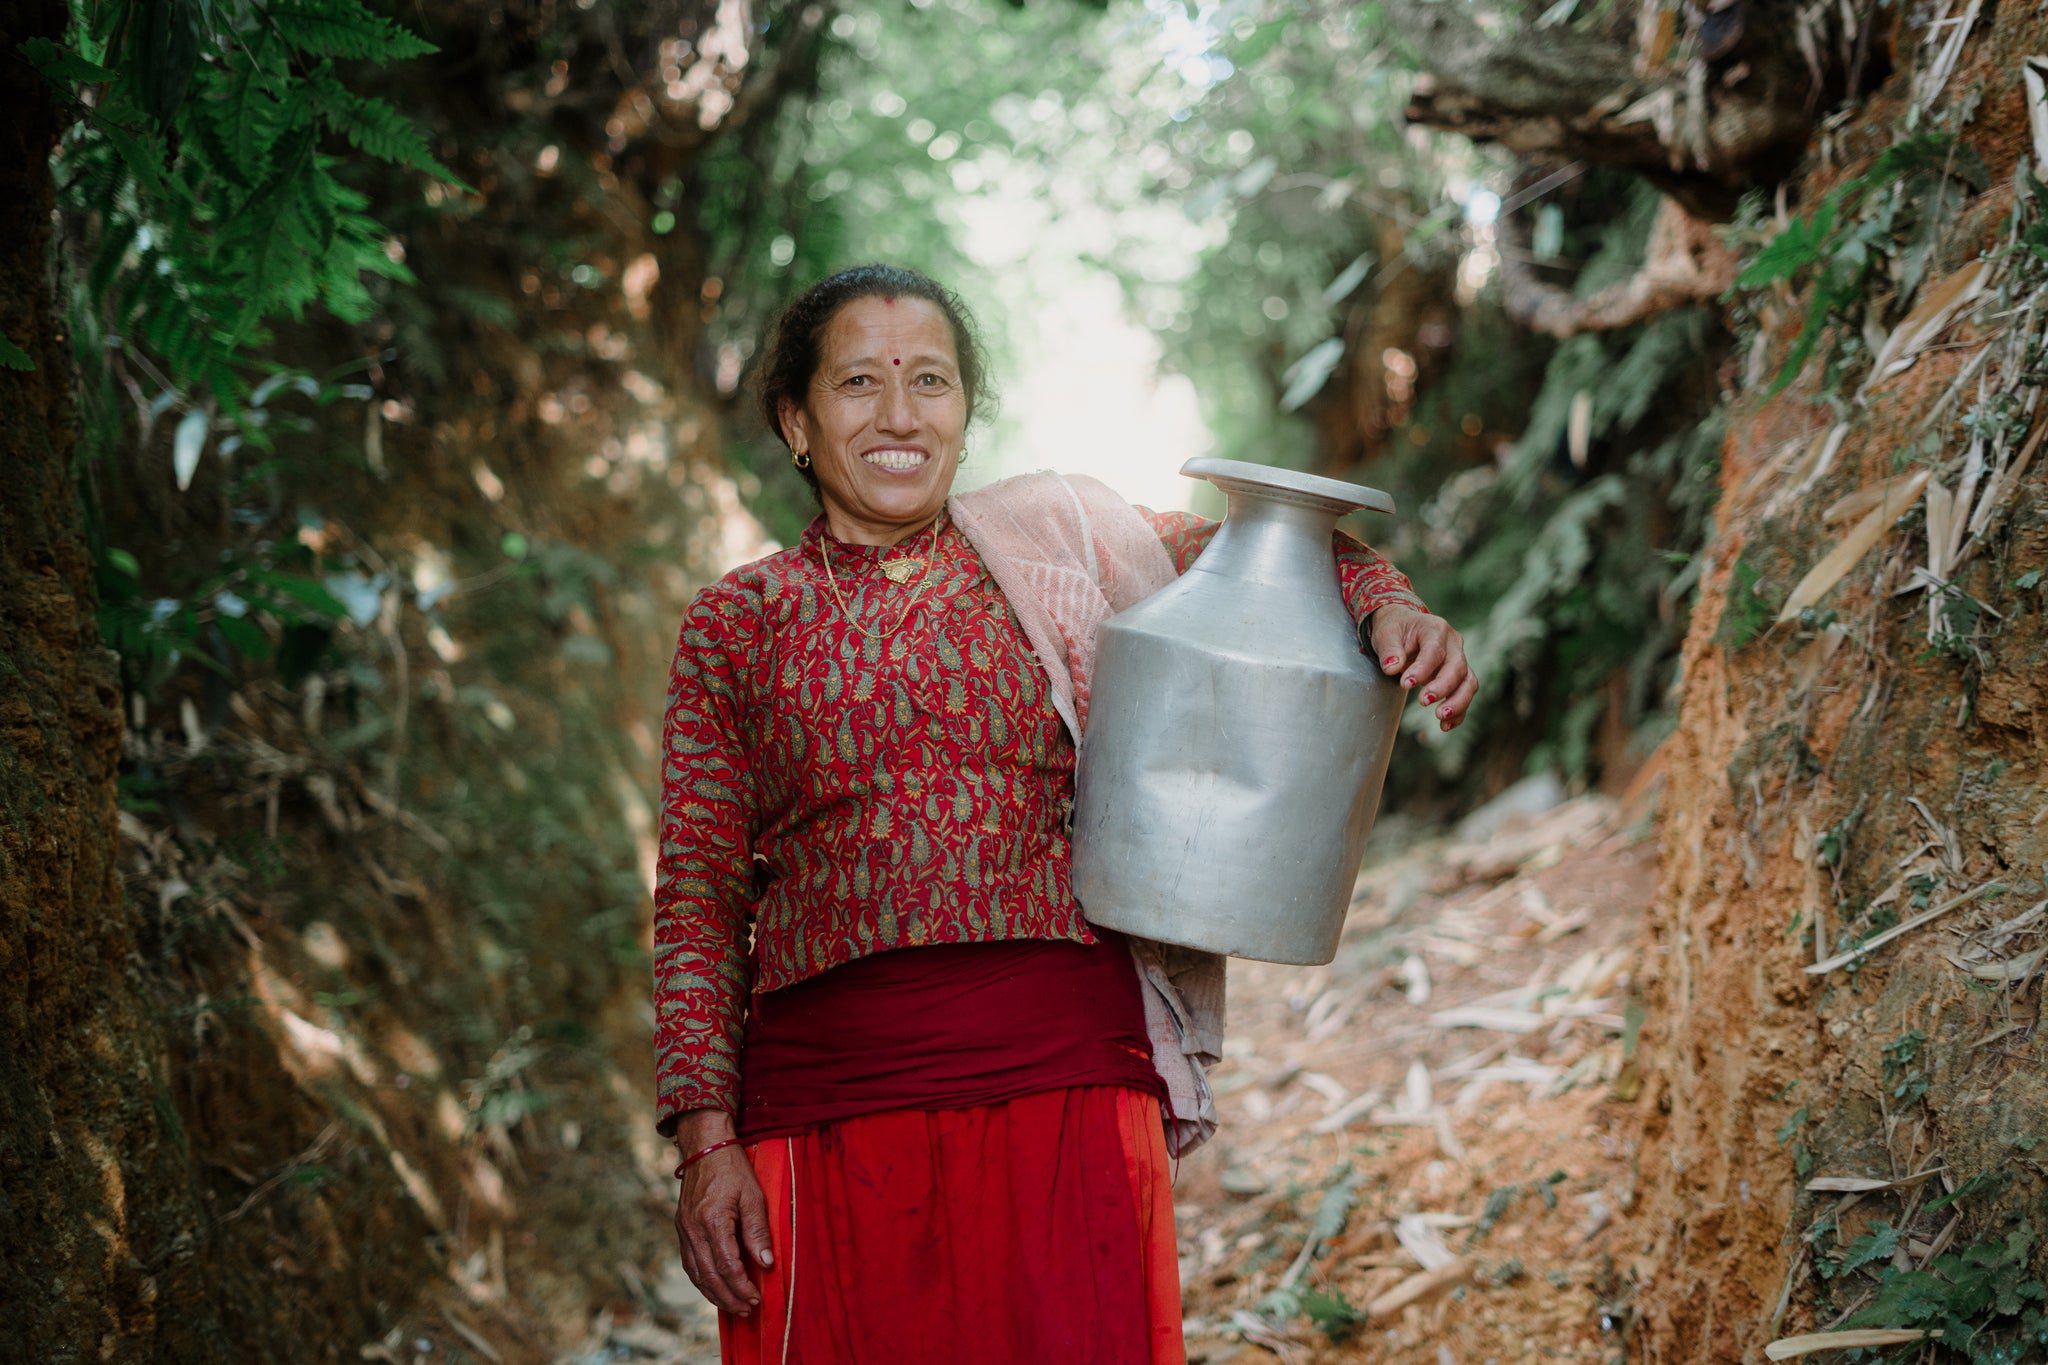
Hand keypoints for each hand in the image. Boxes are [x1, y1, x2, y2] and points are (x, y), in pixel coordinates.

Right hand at [671, 1111, 773, 1314]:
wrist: (704, 1147)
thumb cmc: (733, 1169)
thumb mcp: (753, 1196)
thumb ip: (757, 1231)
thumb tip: (766, 1263)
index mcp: (712, 1220)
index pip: (727, 1265)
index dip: (742, 1286)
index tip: (756, 1299)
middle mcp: (693, 1229)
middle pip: (709, 1276)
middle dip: (729, 1298)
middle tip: (747, 1310)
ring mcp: (683, 1230)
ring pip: (696, 1274)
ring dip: (714, 1294)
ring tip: (733, 1307)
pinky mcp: (681, 1228)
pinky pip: (689, 1263)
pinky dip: (702, 1281)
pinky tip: (714, 1288)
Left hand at [1367, 604, 1476, 731]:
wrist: (1404, 627)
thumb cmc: (1395, 630)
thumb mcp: (1386, 634)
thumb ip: (1389, 650)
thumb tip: (1392, 668)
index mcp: (1435, 629)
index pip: (1434, 651)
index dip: (1422, 669)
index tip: (1405, 684)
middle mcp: (1453, 644)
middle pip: (1457, 667)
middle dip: (1443, 687)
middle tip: (1424, 701)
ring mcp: (1459, 660)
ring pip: (1469, 682)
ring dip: (1458, 702)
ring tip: (1440, 718)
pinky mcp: (1459, 676)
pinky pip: (1465, 694)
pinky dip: (1459, 712)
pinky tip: (1445, 726)